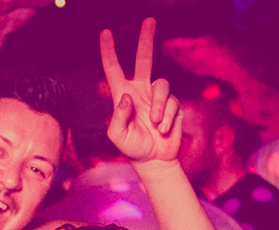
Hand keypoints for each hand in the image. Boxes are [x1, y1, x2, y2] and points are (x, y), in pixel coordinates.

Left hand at [101, 17, 180, 164]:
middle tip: (149, 19)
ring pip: (161, 85)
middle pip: (144, 59)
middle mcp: (140, 91)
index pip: (114, 69)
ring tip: (156, 124)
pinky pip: (171, 103)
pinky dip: (166, 117)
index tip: (105, 33)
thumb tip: (126, 97)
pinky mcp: (173, 104)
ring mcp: (157, 96)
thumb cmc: (132, 146)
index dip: (109, 51)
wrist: (154, 159)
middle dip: (146, 39)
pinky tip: (163, 129)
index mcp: (123, 95)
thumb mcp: (117, 135)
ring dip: (158, 105)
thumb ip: (118, 117)